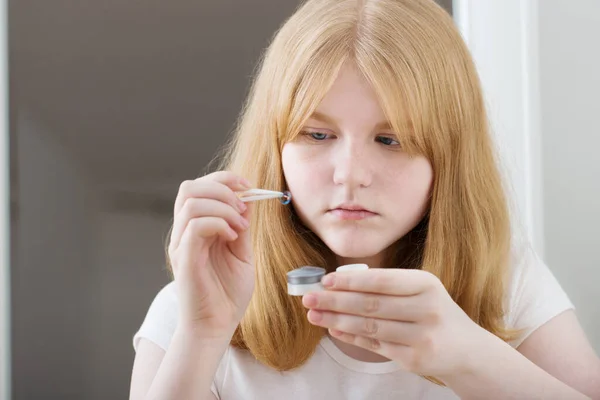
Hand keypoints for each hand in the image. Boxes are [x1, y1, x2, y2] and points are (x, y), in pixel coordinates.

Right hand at [168, 171, 254, 338]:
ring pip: (191, 202)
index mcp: (196, 228)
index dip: (224, 179)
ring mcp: (181, 244)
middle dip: (222, 187)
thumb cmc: (228, 294)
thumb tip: (249, 199)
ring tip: (240, 226)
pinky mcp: (184, 258)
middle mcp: (184, 232)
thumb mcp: (242, 253)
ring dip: (223, 206)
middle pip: (190, 187)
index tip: (249, 187)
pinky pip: (195, 225)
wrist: (217, 326)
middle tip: (243, 205)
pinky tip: (233, 236)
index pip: (199, 187)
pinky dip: (219, 222)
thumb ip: (242, 226)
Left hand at [302, 269, 490, 379]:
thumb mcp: (419, 290)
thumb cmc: (433, 311)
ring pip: (369, 327)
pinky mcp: (414, 359)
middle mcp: (426, 309)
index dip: (350, 281)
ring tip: (314, 315)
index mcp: (426, 284)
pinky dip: (350, 338)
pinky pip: (374, 346)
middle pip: (370, 305)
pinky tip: (333, 331)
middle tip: (309, 298)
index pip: (380, 281)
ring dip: (336, 321)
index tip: (325, 280)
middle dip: (334, 301)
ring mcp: (421, 336)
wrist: (466, 349)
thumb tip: (338, 282)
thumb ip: (385, 285)